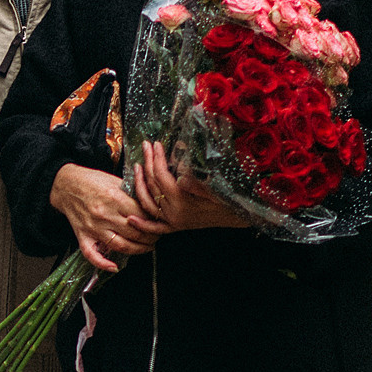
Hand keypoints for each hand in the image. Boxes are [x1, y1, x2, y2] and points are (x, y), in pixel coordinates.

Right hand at [49, 164, 153, 268]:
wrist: (65, 184)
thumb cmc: (90, 180)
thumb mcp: (114, 180)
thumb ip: (131, 193)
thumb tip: (150, 206)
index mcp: (114, 198)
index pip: (141, 216)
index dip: (153, 221)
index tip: (159, 222)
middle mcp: (104, 214)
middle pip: (134, 233)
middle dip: (150, 237)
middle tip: (157, 236)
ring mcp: (93, 227)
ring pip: (120, 245)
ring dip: (137, 250)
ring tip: (146, 247)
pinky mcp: (82, 235)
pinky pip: (91, 254)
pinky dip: (103, 264)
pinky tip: (114, 267)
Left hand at [128, 141, 251, 238]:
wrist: (240, 215)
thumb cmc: (230, 199)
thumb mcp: (217, 188)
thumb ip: (198, 184)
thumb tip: (181, 176)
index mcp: (183, 202)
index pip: (162, 176)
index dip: (157, 158)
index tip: (156, 144)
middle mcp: (174, 214)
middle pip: (152, 185)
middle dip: (148, 163)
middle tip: (146, 146)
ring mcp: (173, 221)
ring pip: (148, 202)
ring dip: (139, 184)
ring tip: (137, 166)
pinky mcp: (176, 226)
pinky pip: (156, 227)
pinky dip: (143, 224)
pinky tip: (131, 219)